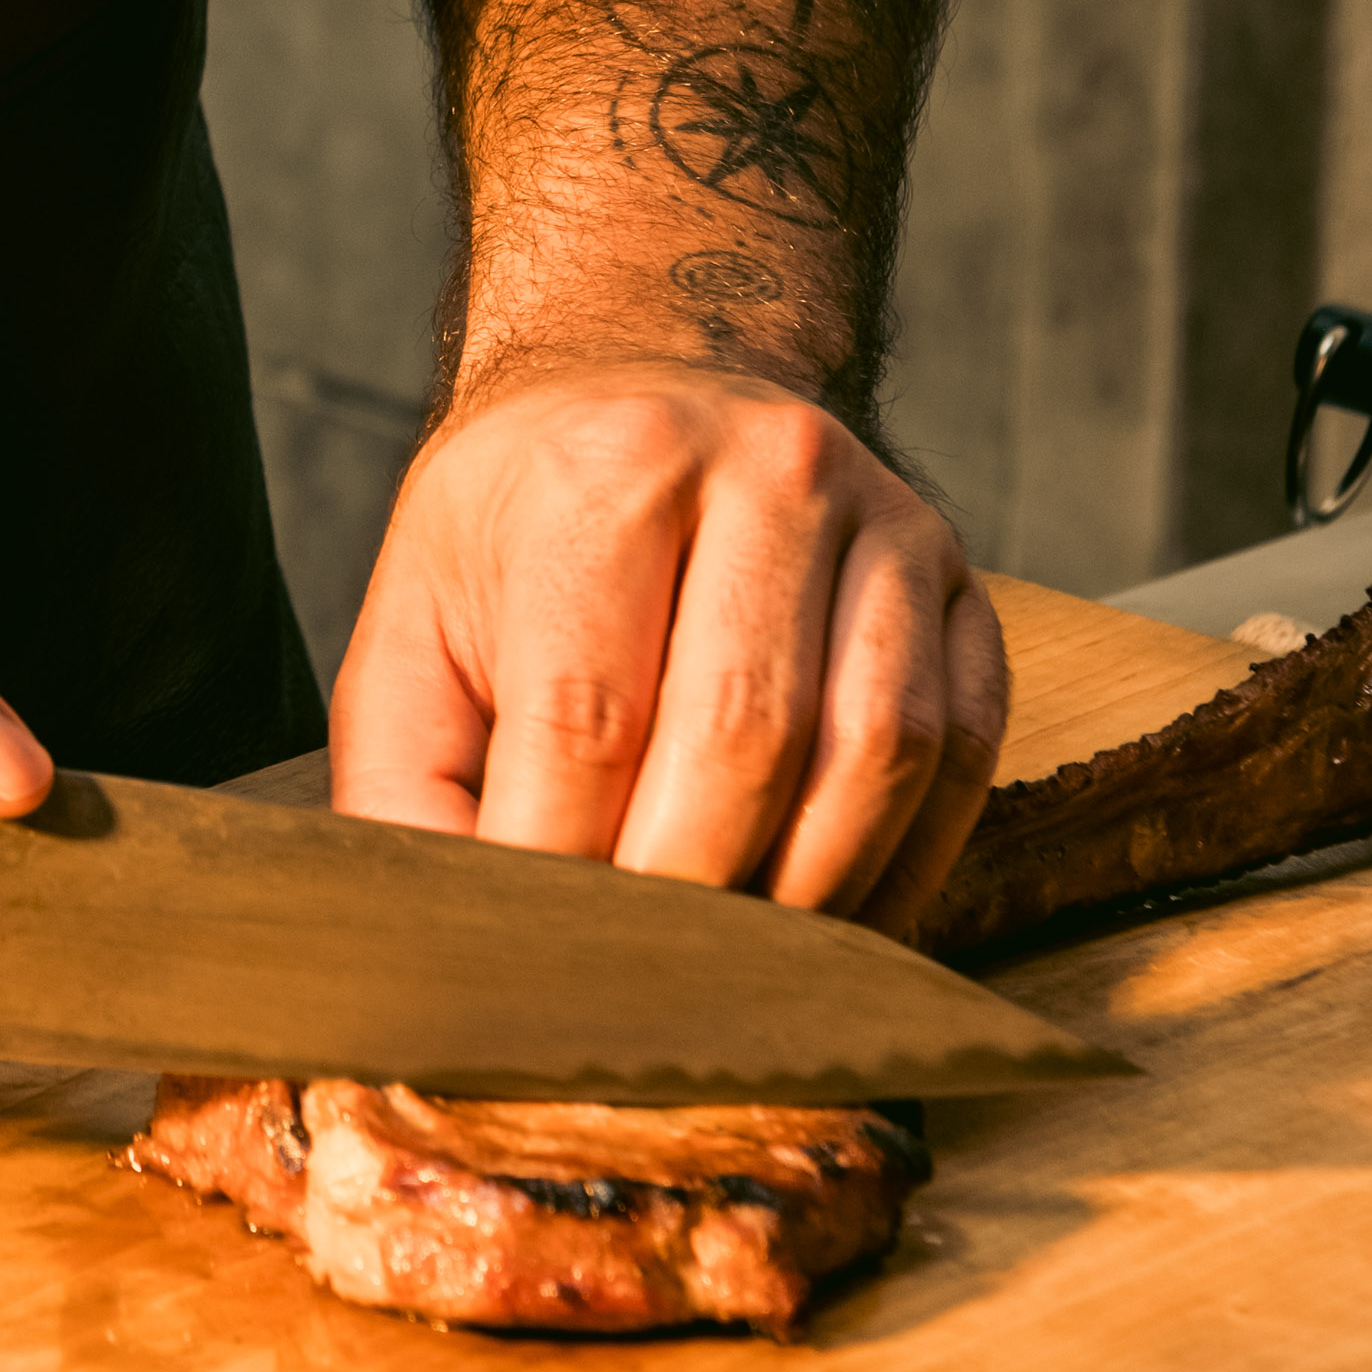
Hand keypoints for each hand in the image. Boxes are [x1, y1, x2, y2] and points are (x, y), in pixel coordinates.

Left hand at [328, 353, 1004, 917]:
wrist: (651, 383)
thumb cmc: (523, 534)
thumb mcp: (412, 629)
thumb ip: (405, 789)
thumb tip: (442, 949)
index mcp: (607, 471)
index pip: (589, 722)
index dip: (561, 875)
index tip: (532, 975)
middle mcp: (767, 471)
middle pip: (745, 740)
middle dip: (688, 900)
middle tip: (636, 988)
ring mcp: (888, 520)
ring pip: (878, 754)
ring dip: (808, 899)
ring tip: (733, 968)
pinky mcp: (964, 584)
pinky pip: (965, 754)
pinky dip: (901, 865)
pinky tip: (828, 919)